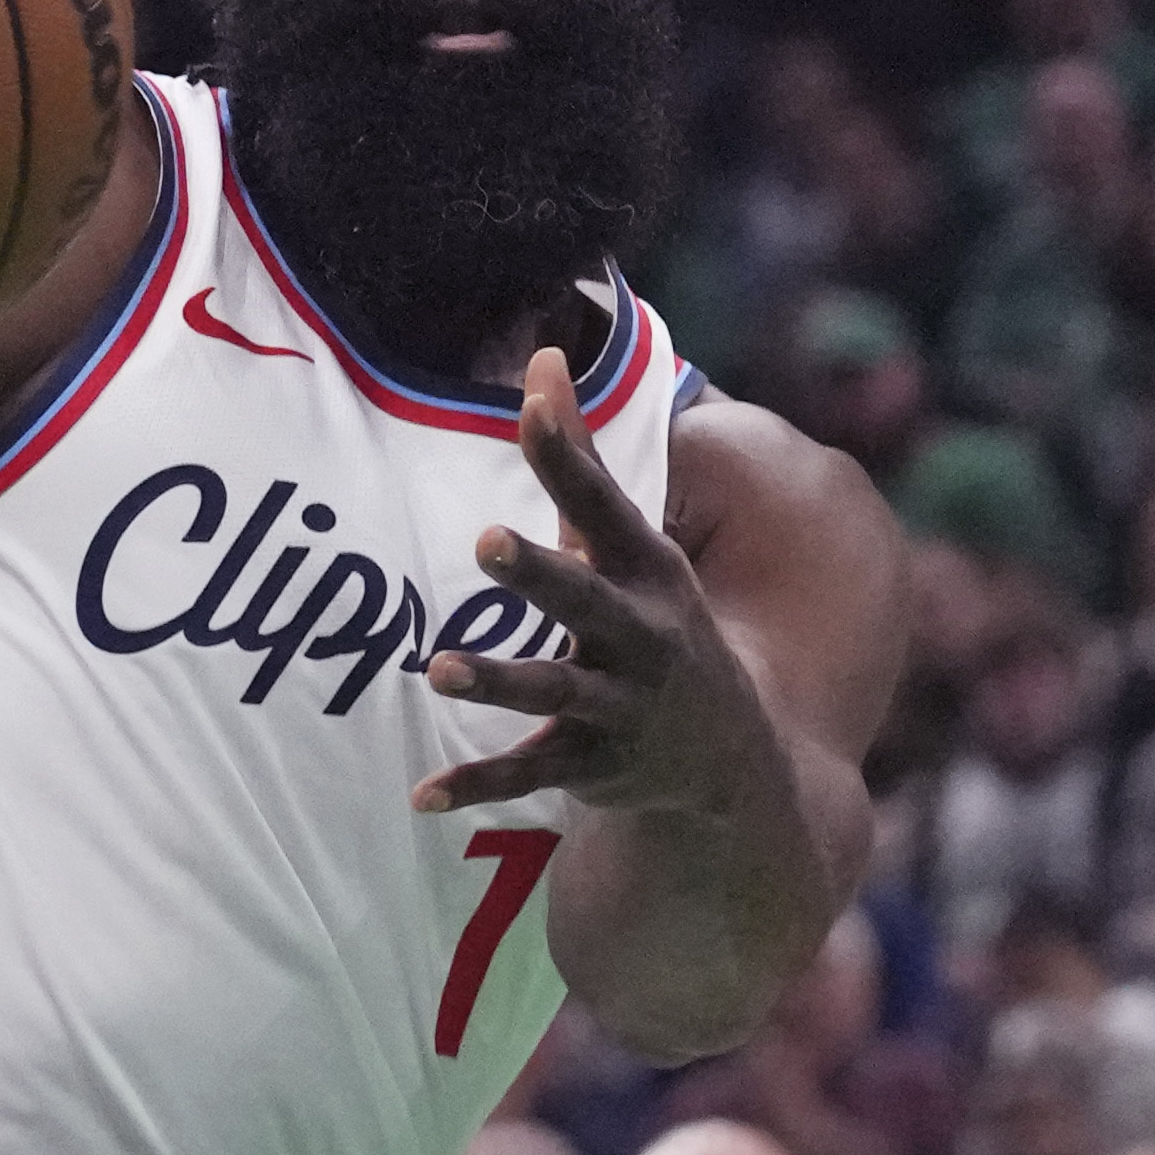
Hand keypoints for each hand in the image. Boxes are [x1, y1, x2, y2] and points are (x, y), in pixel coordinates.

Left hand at [411, 350, 802, 833]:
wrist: (734, 762)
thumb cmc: (658, 622)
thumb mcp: (633, 547)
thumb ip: (580, 459)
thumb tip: (543, 359)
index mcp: (647, 570)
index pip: (605, 503)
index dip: (568, 455)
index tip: (532, 405)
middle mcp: (640, 634)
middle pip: (584, 598)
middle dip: (540, 571)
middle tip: (486, 539)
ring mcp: (620, 704)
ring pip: (553, 690)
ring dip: (498, 679)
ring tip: (438, 669)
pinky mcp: (595, 764)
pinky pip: (530, 773)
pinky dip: (477, 785)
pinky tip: (421, 796)